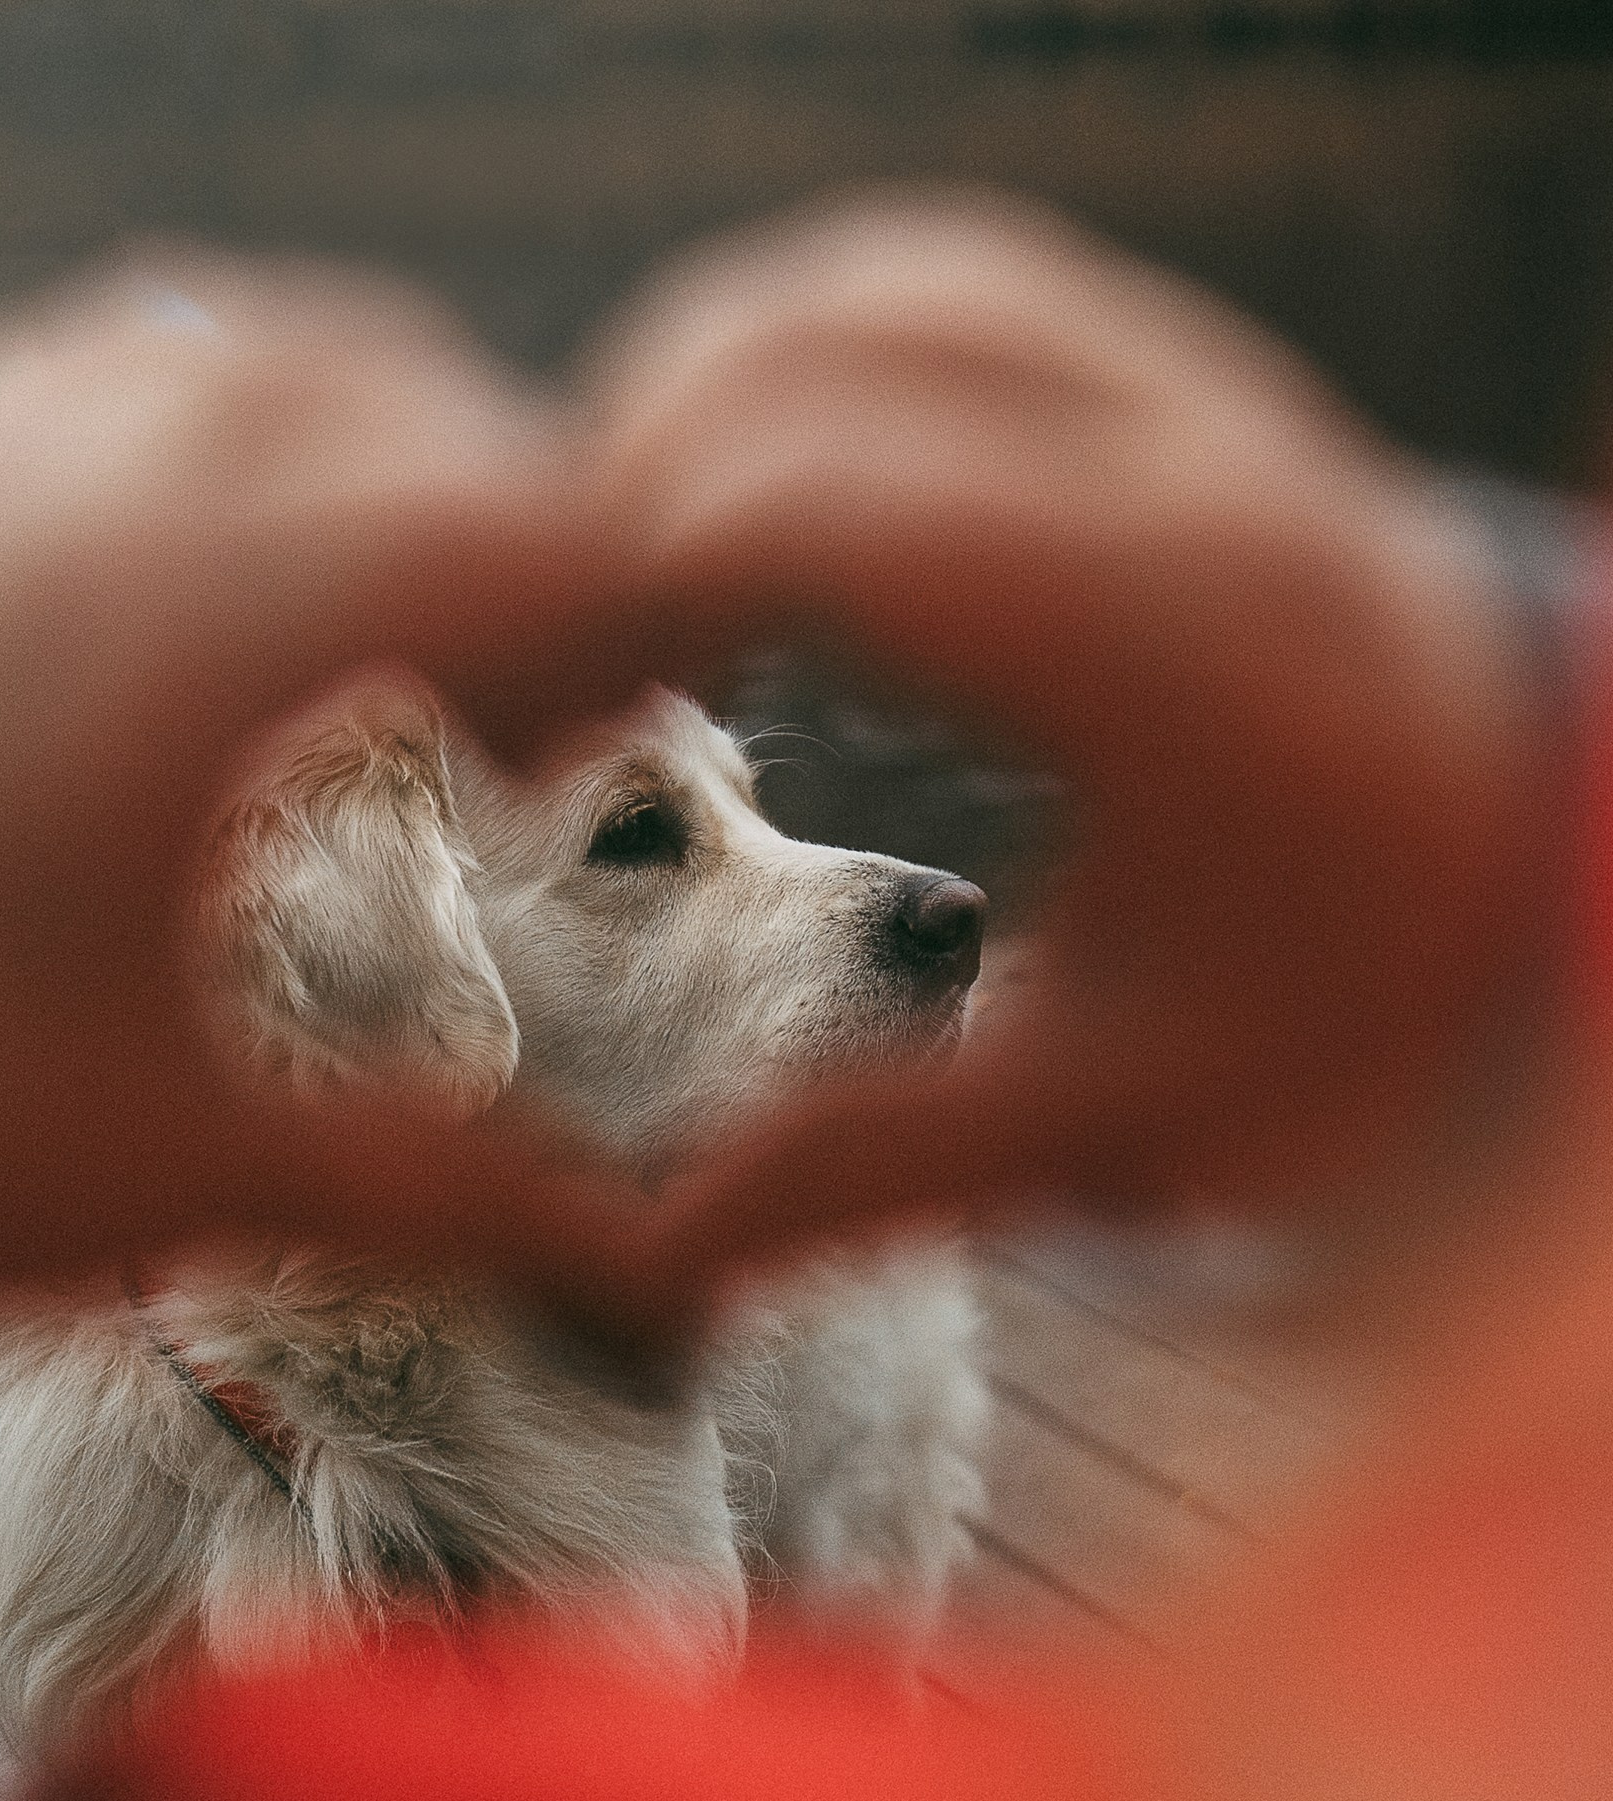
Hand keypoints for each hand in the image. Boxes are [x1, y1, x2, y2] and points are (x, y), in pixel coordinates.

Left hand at [0, 255, 640, 1303]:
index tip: (634, 734)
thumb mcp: (199, 1166)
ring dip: (369, 456)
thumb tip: (639, 1252)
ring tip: (382, 621)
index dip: (629, 614)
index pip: (514, 524)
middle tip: (518, 723)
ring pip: (245, 352)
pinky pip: (86, 364)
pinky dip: (201, 429)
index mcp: (199, 638)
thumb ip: (447, 1184)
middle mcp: (86, 490)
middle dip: (515, 539)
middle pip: (408, 404)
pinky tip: (201, 563)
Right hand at [583, 196, 1558, 1318]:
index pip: (830, 518)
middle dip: (638, 498)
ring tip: (633, 584)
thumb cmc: (1328, 998)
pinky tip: (742, 497)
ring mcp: (1179, 388)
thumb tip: (645, 1253)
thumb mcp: (1128, 1115)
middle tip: (574, 674)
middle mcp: (1182, 472)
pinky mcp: (1160, 361)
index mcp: (1174, 652)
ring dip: (703, 408)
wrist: (1513, 848)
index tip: (550, 722)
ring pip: (860, 297)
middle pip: (812, 372)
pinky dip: (801, 363)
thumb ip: (885, 1164)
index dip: (638, 586)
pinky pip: (930, 285)